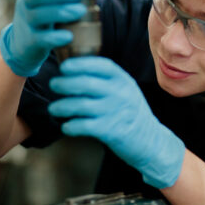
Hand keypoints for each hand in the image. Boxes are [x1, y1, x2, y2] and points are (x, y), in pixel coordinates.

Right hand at [0, 0, 87, 76]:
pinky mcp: (30, 42)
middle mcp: (25, 4)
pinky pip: (40, 38)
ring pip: (37, 15)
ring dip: (60, 12)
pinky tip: (69, 36)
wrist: (24, 43)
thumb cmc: (46, 15)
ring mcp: (26, 23)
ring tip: (81, 10)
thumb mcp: (50, 0)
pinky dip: (54, 37)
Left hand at [48, 57, 184, 188]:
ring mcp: (116, 112)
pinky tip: (66, 126)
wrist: (151, 140)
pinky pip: (84, 126)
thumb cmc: (130, 112)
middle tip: (53, 85)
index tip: (64, 67)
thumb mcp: (126, 89)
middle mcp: (121, 93)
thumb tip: (75, 68)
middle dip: (65, 83)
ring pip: (81, 105)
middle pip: (86, 83)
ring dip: (62, 106)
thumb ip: (107, 79)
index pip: (101, 66)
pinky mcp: (111, 131)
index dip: (80, 64)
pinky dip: (70, 126)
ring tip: (53, 109)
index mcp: (124, 80)